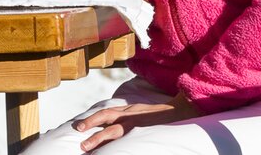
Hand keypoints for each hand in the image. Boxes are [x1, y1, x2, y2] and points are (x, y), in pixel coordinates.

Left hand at [74, 93, 198, 150]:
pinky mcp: (146, 132)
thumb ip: (128, 116)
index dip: (93, 118)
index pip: (107, 112)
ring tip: (86, 147)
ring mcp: (138, 123)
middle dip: (91, 124)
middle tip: (78, 133)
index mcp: (129, 110)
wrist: (182, 110)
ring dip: (99, 138)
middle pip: (106, 116)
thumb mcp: (141, 111)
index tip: (80, 126)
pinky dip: (119, 147)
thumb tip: (115, 126)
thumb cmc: (161, 114)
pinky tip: (112, 152)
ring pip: (114, 131)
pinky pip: (129, 140)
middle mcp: (131, 114)